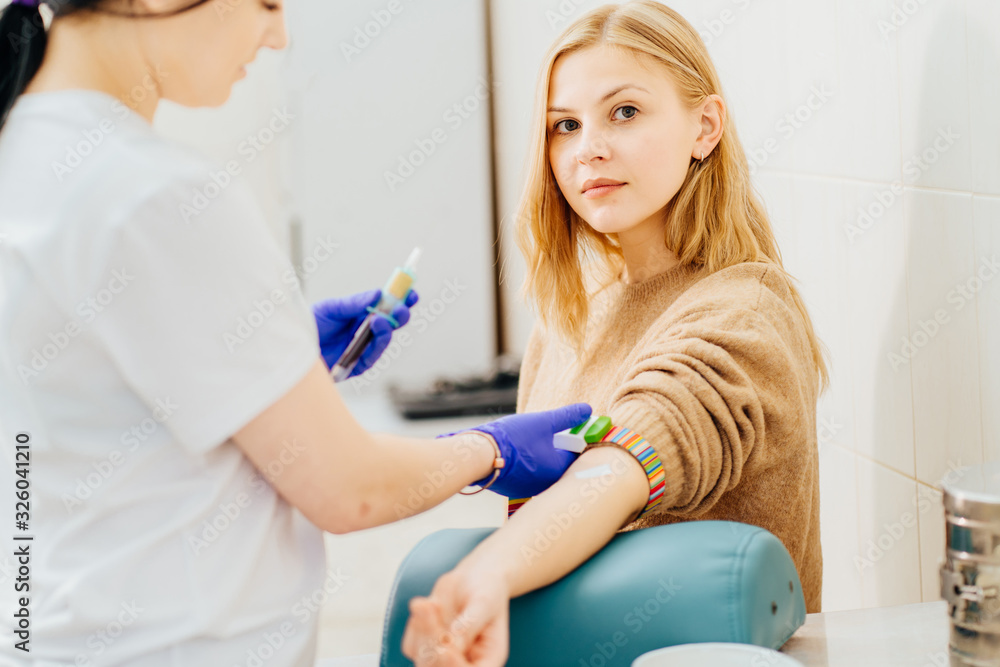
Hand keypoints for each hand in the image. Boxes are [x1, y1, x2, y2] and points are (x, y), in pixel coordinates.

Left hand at [312, 289, 418, 376]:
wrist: (290, 349)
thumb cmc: (308, 327)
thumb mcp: (331, 309)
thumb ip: (354, 303)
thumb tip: (378, 293)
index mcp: (359, 316)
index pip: (385, 308)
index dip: (399, 301)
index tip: (411, 292)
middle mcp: (363, 333)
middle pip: (390, 324)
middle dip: (400, 315)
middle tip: (403, 306)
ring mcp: (361, 350)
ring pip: (384, 340)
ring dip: (388, 328)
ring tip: (383, 318)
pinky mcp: (356, 366)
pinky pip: (372, 356)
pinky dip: (377, 342)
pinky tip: (376, 328)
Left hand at [402, 567, 509, 666]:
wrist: (471, 578)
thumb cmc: (486, 590)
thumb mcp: (484, 602)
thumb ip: (469, 623)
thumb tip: (451, 643)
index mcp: (487, 659)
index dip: (456, 666)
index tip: (446, 649)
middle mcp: (465, 662)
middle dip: (432, 642)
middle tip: (430, 610)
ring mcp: (443, 658)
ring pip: (423, 660)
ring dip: (422, 630)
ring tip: (428, 603)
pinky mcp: (425, 648)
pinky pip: (411, 646)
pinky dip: (414, 626)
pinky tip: (425, 605)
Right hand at [462, 403, 591, 497]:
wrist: (479, 455)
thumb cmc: (514, 438)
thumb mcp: (543, 422)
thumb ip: (567, 417)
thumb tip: (587, 409)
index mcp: (558, 470)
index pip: (576, 453)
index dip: (575, 437)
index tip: (573, 427)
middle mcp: (547, 484)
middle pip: (559, 463)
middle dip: (557, 447)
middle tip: (550, 432)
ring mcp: (529, 489)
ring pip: (542, 469)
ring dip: (541, 456)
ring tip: (530, 440)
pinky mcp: (513, 490)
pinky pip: (527, 475)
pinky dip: (526, 464)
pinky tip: (517, 452)